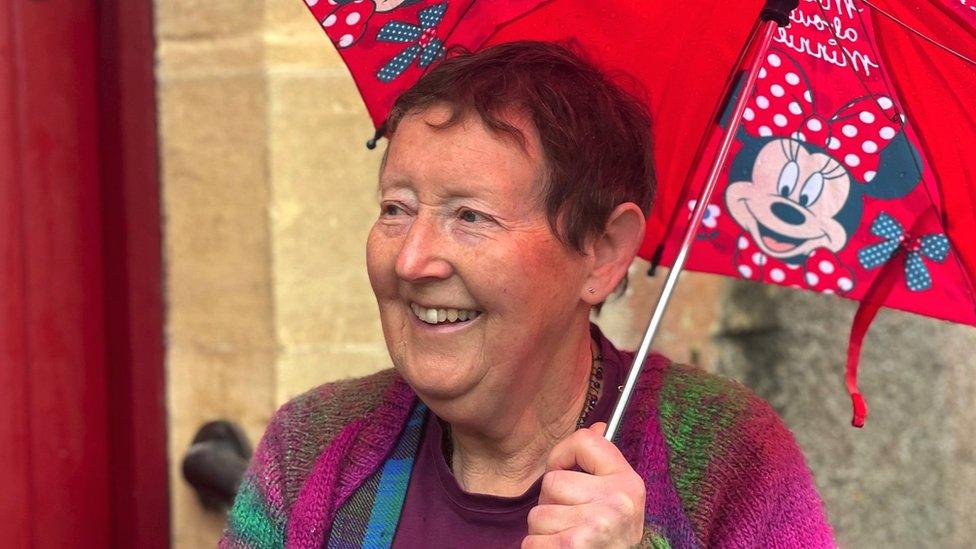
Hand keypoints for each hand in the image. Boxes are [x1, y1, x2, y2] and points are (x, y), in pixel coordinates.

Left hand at [522, 423, 645, 548]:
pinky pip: (531, 541)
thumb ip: (603, 464)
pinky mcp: (574, 546)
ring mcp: (596, 525)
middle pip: (552, 483)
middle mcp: (617, 501)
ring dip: (544, 532)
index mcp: (628, 482)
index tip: (565, 472)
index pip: (585, 440)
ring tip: (567, 538)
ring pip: (538, 514)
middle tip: (571, 520)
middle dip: (552, 504)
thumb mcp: (619, 499)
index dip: (562, 456)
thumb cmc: (611, 539)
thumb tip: (598, 426)